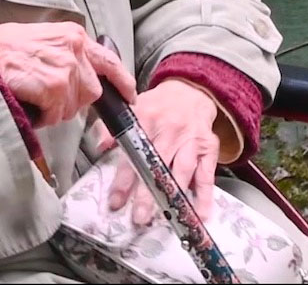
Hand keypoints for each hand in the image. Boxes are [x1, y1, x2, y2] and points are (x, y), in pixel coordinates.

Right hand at [0, 22, 136, 130]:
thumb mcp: (38, 40)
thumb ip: (62, 53)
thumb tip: (76, 75)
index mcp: (72, 35)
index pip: (109, 60)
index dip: (121, 81)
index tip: (129, 94)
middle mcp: (74, 48)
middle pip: (91, 92)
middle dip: (72, 101)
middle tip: (46, 98)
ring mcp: (66, 68)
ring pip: (73, 107)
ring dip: (53, 110)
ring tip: (31, 96)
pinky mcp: (54, 87)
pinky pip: (56, 114)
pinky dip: (42, 116)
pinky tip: (26, 101)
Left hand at [103, 79, 222, 225]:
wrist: (192, 90)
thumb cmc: (160, 105)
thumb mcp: (134, 107)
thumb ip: (114, 127)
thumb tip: (99, 146)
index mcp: (147, 120)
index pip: (133, 154)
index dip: (124, 180)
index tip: (116, 201)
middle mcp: (169, 131)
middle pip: (158, 166)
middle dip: (148, 193)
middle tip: (140, 216)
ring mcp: (190, 141)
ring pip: (182, 171)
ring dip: (174, 196)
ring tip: (167, 217)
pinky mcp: (208, 148)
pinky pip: (206, 175)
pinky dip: (204, 195)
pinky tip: (201, 213)